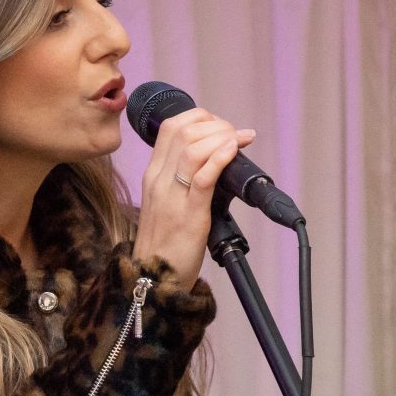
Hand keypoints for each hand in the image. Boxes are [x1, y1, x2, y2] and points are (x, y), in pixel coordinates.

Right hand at [132, 108, 256, 281]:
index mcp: (154, 174)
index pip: (171, 127)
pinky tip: (234, 150)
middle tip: (236, 134)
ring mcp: (172, 196)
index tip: (221, 127)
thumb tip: (216, 162)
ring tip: (241, 140)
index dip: (200, 117)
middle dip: (215, 124)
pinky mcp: (188, 214)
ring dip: (222, 136)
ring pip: (192, 147)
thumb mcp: (170, 202)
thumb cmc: (167, 242)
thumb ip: (185, 180)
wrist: (154, 277)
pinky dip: (220, 158)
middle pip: (183, 130)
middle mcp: (159, 179)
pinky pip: (203, 177)